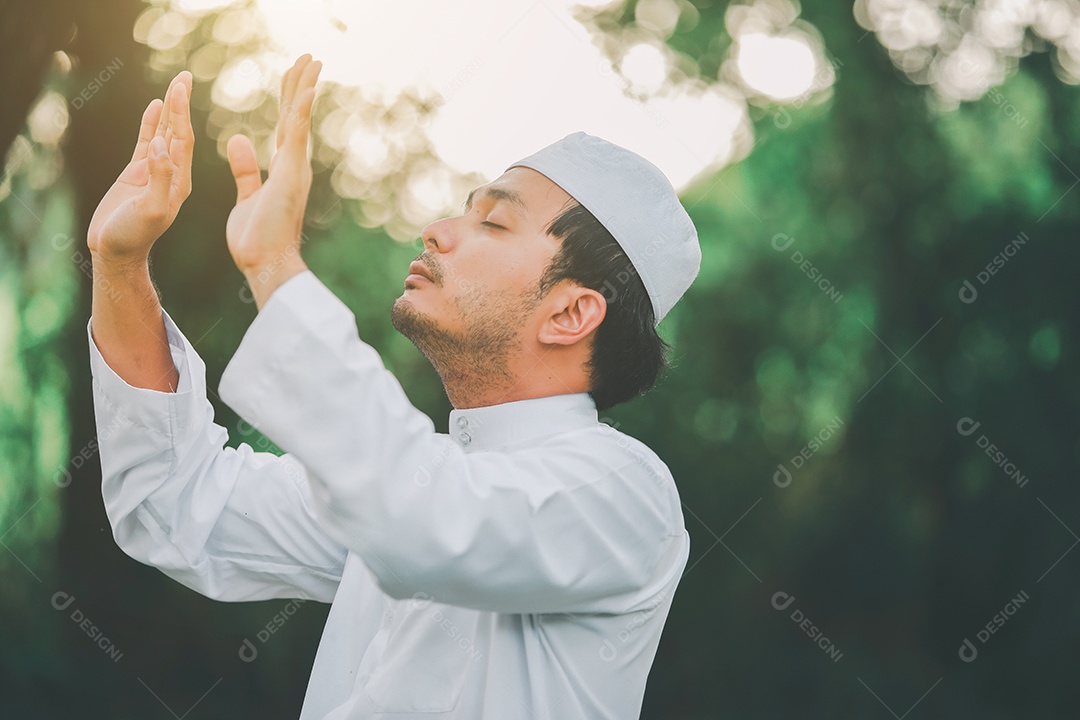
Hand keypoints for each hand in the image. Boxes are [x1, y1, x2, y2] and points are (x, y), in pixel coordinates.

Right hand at [87, 71, 193, 264]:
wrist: (116, 251)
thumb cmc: (134, 235)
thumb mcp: (151, 209)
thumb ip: (158, 179)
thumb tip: (161, 147)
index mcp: (180, 181)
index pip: (183, 140)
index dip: (182, 113)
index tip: (182, 88)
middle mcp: (171, 173)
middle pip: (178, 131)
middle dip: (181, 104)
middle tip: (184, 76)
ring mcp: (154, 171)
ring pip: (164, 133)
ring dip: (170, 109)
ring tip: (175, 84)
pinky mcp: (137, 173)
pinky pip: (147, 141)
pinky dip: (151, 123)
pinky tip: (155, 105)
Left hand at [225, 54, 320, 292]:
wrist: (265, 263)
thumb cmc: (257, 239)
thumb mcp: (246, 195)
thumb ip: (245, 168)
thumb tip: (239, 140)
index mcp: (283, 170)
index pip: (288, 126)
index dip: (291, 99)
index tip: (295, 77)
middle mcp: (293, 166)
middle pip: (297, 116)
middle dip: (301, 85)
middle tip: (309, 58)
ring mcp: (294, 169)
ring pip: (299, 119)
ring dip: (305, 88)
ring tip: (312, 61)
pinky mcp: (289, 174)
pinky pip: (295, 136)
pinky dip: (302, 111)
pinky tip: (307, 89)